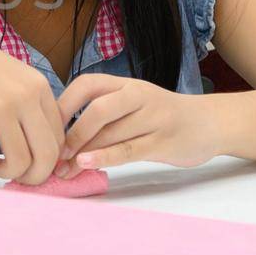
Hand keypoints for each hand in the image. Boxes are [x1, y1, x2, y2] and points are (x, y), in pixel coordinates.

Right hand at [0, 27, 64, 184]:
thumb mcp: (15, 75)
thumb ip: (33, 103)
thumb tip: (44, 144)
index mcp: (38, 86)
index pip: (60, 137)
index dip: (50, 160)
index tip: (36, 165)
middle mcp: (24, 96)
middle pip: (47, 155)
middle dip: (36, 176)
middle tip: (22, 178)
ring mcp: (0, 107)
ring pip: (19, 163)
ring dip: (8, 173)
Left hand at [54, 74, 222, 174]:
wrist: (210, 123)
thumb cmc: (161, 116)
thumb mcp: (132, 104)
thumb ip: (103, 115)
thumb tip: (61, 139)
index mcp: (125, 84)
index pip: (86, 85)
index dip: (62, 105)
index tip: (45, 127)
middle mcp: (138, 96)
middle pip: (97, 109)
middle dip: (70, 133)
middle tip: (54, 154)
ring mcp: (153, 118)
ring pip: (111, 132)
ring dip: (82, 153)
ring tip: (63, 170)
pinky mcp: (163, 141)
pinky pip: (129, 149)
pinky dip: (104, 157)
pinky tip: (86, 164)